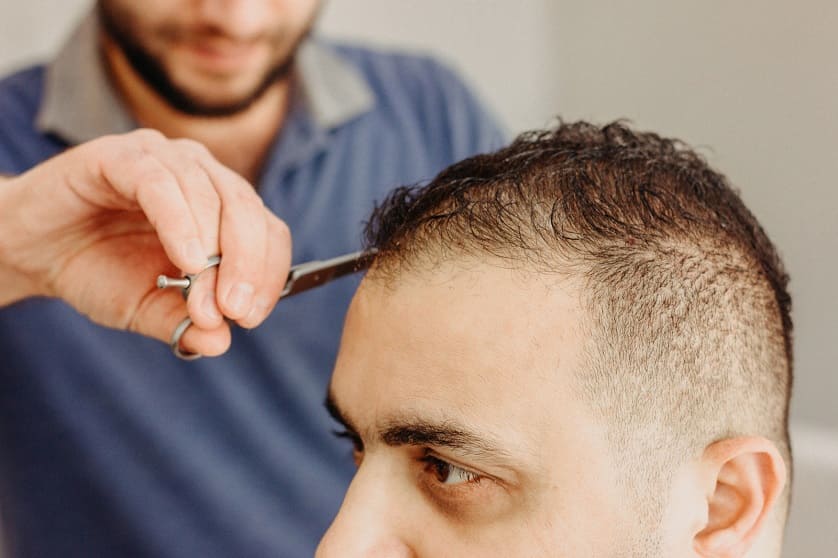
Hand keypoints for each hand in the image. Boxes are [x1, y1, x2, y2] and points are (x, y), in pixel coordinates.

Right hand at [0, 129, 290, 355]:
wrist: (28, 250)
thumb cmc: (96, 270)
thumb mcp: (147, 308)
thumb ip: (186, 323)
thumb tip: (222, 342)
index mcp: (220, 207)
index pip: (268, 231)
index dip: (269, 273)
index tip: (250, 317)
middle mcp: (201, 175)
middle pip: (248, 210)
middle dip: (249, 266)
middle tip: (236, 312)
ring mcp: (164, 158)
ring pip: (213, 195)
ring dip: (215, 254)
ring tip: (203, 300)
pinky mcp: (121, 155)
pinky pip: (161, 183)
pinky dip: (180, 223)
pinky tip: (187, 261)